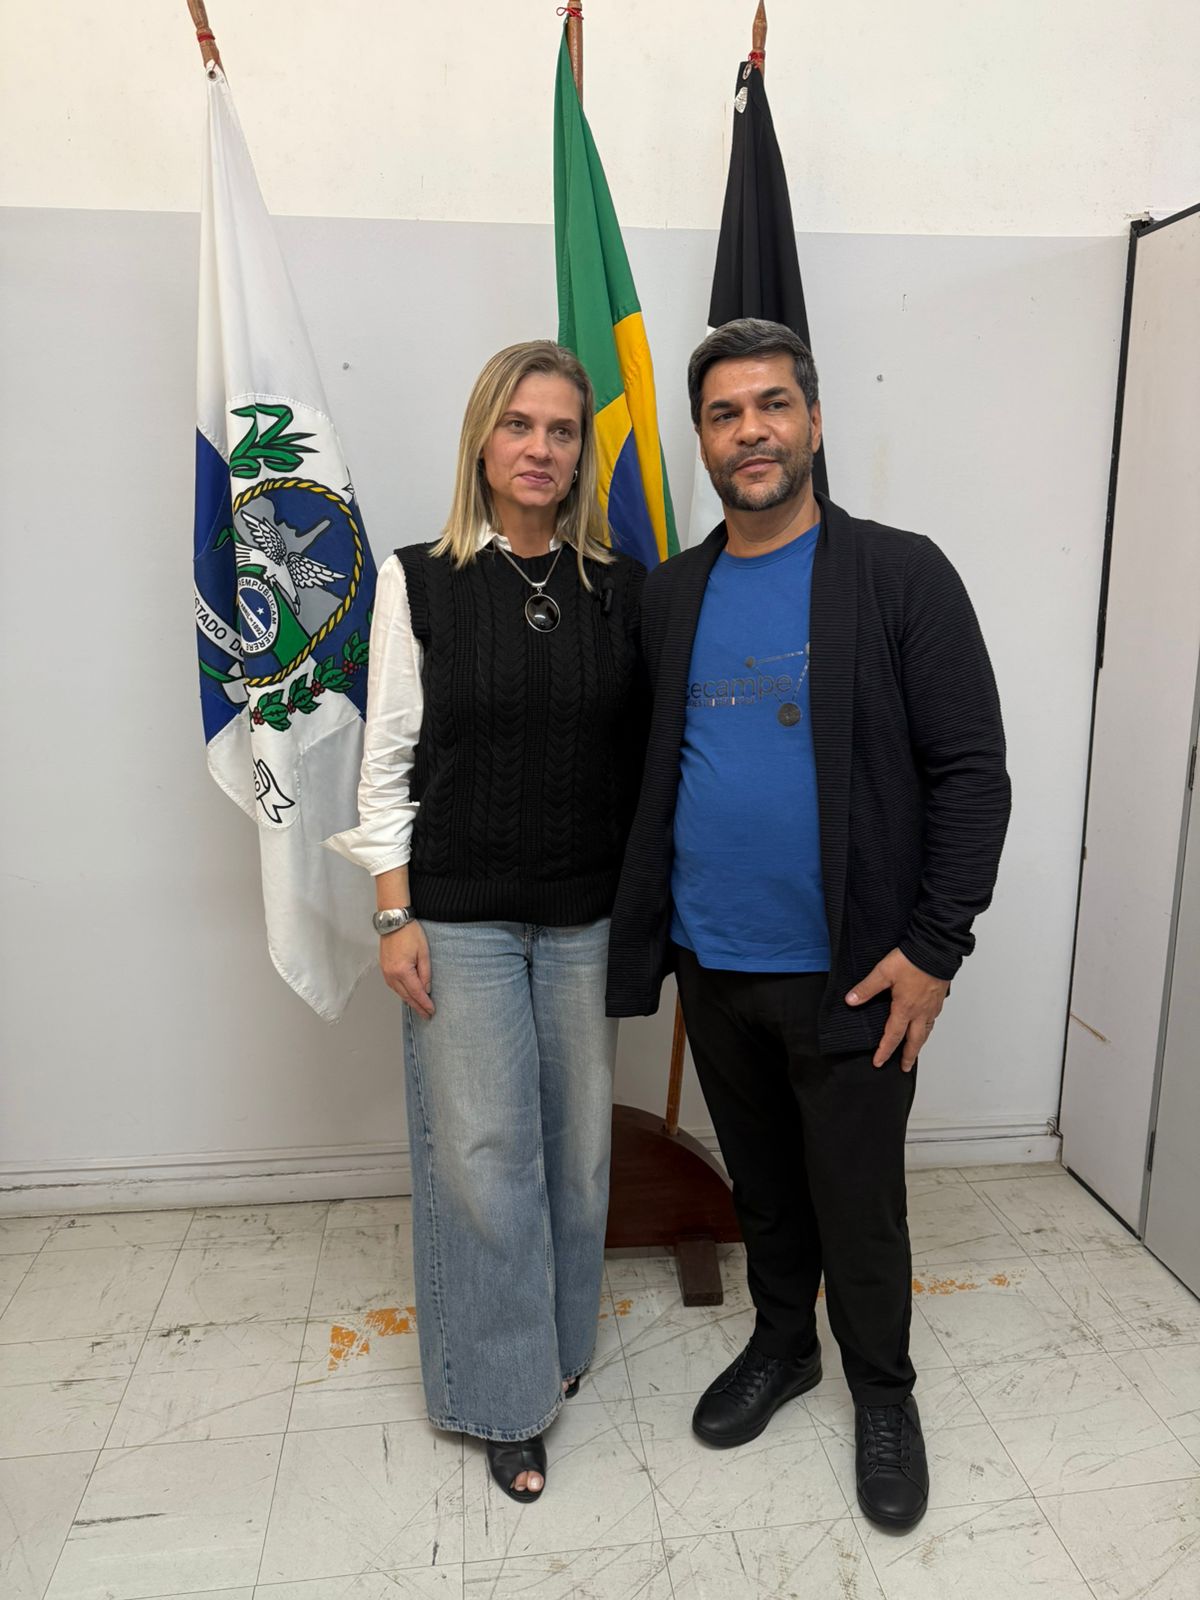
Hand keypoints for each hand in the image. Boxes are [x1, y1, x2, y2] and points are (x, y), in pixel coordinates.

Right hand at [379, 921, 433, 1016]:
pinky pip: (393, 986)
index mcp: (402, 971)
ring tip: (419, 1008)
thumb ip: (425, 973)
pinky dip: (402, 992)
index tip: (431, 1011)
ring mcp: (386, 972)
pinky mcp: (384, 968)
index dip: (424, 1003)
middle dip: (417, 1006)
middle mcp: (391, 974)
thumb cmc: (410, 933)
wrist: (394, 921)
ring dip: (409, 1001)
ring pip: (399, 992)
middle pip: (406, 996)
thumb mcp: (424, 952)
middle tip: (426, 1015)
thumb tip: (426, 989)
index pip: (416, 993)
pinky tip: (408, 996)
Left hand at [845, 949, 947, 1070]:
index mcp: (905, 1008)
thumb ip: (867, 989)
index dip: (884, 1051)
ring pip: (927, 1031)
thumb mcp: (883, 972)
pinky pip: (934, 1019)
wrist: (936, 947)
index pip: (892, 1036)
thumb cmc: (912, 959)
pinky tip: (926, 1024)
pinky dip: (928, 1027)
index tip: (879, 1062)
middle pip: (915, 1040)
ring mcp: (932, 1005)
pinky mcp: (939, 997)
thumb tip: (851, 1001)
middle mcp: (921, 1011)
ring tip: (916, 1049)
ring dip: (920, 1043)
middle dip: (909, 1056)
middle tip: (905, 1067)